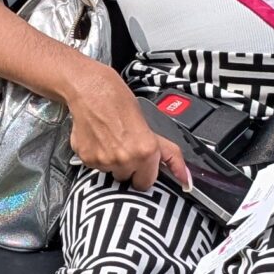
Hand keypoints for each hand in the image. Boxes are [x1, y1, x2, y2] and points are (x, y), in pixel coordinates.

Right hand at [65, 67, 191, 192]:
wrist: (91, 90)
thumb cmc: (119, 101)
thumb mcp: (150, 127)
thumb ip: (165, 153)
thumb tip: (185, 177)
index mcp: (146, 151)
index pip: (147, 183)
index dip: (146, 174)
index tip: (144, 171)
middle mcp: (126, 160)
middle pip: (128, 180)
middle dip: (129, 169)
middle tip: (125, 148)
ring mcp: (105, 161)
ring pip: (112, 173)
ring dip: (112, 162)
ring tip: (110, 140)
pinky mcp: (88, 159)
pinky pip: (96, 166)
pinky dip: (97, 156)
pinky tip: (98, 139)